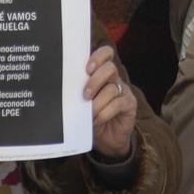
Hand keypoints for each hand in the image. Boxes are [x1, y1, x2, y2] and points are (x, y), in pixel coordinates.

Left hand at [84, 45, 137, 159]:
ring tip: (89, 113)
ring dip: (97, 102)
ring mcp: (123, 92)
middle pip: (110, 68)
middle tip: (85, 95)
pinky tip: (97, 120)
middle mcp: (114, 80)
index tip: (87, 69)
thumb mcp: (82, 104)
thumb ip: (78, 94)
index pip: (106, 54)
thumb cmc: (91, 118)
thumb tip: (64, 89)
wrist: (107, 139)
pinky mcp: (129, 105)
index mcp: (102, 74)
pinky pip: (118, 104)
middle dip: (95, 80)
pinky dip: (105, 112)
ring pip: (111, 88)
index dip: (98, 57)